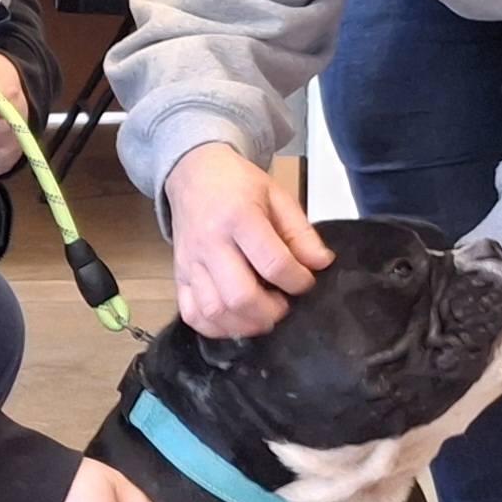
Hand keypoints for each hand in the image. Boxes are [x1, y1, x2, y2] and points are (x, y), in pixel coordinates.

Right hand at [164, 143, 333, 338]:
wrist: (193, 173)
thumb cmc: (238, 184)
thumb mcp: (277, 195)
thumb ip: (301, 232)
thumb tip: (321, 263)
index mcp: (239, 217)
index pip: (273, 263)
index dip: (298, 281)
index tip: (306, 282)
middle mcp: (210, 243)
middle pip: (240, 296)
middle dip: (271, 311)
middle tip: (285, 304)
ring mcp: (190, 263)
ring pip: (214, 312)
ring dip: (246, 324)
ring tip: (264, 314)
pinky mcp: (179, 276)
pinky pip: (192, 315)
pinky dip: (215, 328)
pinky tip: (236, 320)